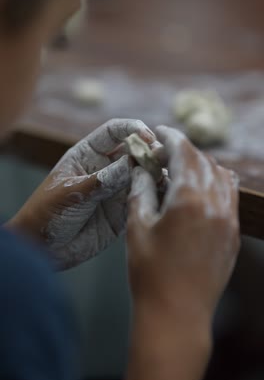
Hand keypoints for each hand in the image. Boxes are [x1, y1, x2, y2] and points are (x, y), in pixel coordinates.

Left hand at [9, 119, 154, 268]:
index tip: (149, 137)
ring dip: (157, 174)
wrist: (43, 250)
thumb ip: (102, 180)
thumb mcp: (72, 193)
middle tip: (162, 160)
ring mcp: (117, 190)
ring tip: (165, 180)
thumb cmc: (46, 214)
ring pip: (144, 175)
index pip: (114, 132)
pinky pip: (144, 199)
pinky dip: (156, 196)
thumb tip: (133, 163)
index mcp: (88, 155)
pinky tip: (164, 197)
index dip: (133, 129)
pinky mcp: (124, 211)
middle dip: (150, 152)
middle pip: (135, 151)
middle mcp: (106, 168)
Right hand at [127, 125, 239, 320]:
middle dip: (182, 151)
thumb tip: (142, 167)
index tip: (159, 131)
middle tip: (162, 156)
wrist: (176, 314)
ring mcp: (228, 219)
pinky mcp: (232, 234)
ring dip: (201, 165)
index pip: (183, 153)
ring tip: (180, 172)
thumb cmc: (150, 272)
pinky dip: (216, 184)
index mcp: (189, 199)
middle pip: (203, 161)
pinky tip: (200, 191)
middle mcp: (215, 204)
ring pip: (221, 176)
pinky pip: (230, 196)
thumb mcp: (137, 226)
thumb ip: (141, 189)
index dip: (170, 138)